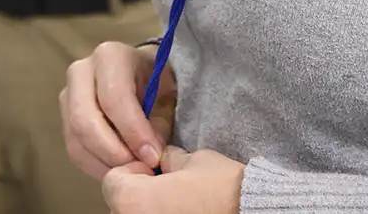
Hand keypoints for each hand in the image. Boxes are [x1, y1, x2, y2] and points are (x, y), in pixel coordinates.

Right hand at [61, 40, 176, 178]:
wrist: (141, 77)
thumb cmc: (157, 84)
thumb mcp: (167, 96)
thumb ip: (160, 123)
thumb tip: (148, 154)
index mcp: (110, 56)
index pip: (113, 97)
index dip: (132, 131)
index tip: (152, 157)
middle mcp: (81, 71)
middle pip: (85, 120)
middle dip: (114, 152)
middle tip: (139, 169)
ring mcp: (68, 96)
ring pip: (76, 139)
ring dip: (105, 163)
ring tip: (132, 173)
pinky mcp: (64, 119)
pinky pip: (74, 150)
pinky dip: (96, 167)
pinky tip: (118, 171)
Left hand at [101, 147, 244, 213]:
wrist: (254, 213)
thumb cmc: (221, 188)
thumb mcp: (190, 160)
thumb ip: (165, 158)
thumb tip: (161, 159)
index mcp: (131, 201)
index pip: (113, 180)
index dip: (134, 170)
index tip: (155, 169)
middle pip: (121, 203)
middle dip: (139, 192)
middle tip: (167, 187)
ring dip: (150, 209)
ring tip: (178, 203)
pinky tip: (184, 212)